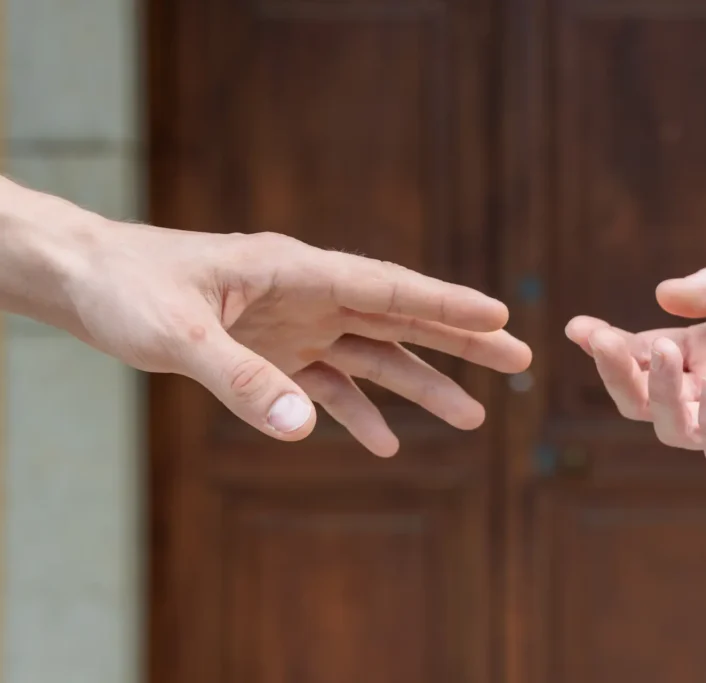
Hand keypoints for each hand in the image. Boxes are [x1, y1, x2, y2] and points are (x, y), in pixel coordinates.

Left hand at [43, 221, 529, 455]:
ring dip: (421, 385)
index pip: (387, 288)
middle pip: (399, 320)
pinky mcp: (273, 354)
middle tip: (519, 358)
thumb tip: (306, 428)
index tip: (499, 316)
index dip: (446, 305)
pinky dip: (356, 413)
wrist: (88, 283)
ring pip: (373, 357)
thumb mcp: (177, 336)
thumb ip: (241, 381)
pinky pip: (328, 386)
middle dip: (459, 340)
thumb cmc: (128, 291)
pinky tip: (385, 445)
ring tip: (471, 417)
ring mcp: (294, 327)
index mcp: (297, 272)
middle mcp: (308, 297)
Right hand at [566, 266, 705, 470]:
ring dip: (656, 395)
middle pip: (639, 398)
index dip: (605, 345)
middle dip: (616, 373)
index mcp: (700, 352)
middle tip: (608, 343)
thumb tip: (662, 294)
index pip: (638, 354)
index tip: (578, 327)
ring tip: (665, 353)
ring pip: (671, 427)